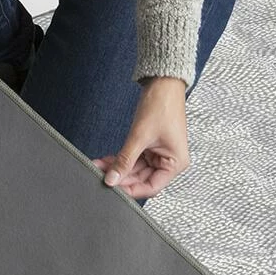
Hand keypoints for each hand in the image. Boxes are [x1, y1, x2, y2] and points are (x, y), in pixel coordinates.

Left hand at [92, 76, 190, 198]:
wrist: (163, 84)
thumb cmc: (162, 106)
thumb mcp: (140, 137)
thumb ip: (125, 160)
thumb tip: (112, 179)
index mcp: (176, 163)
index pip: (151, 187)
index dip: (131, 189)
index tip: (114, 189)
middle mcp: (169, 162)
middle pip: (141, 179)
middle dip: (121, 177)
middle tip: (102, 176)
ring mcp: (159, 155)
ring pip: (135, 170)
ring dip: (117, 168)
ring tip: (99, 167)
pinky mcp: (151, 148)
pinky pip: (134, 159)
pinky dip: (121, 159)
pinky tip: (106, 160)